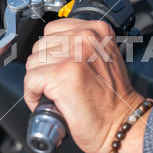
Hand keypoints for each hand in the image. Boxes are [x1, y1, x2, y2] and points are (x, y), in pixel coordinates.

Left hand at [24, 19, 149, 152]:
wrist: (122, 123)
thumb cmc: (113, 98)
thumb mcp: (103, 57)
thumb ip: (81, 46)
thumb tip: (52, 47)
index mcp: (96, 29)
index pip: (52, 30)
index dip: (51, 53)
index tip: (58, 67)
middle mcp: (85, 37)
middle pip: (40, 46)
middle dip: (44, 68)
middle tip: (58, 85)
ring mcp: (73, 55)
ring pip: (33, 63)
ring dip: (39, 82)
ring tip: (55, 94)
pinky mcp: (61, 74)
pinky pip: (30, 80)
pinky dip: (33, 95)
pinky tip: (50, 102)